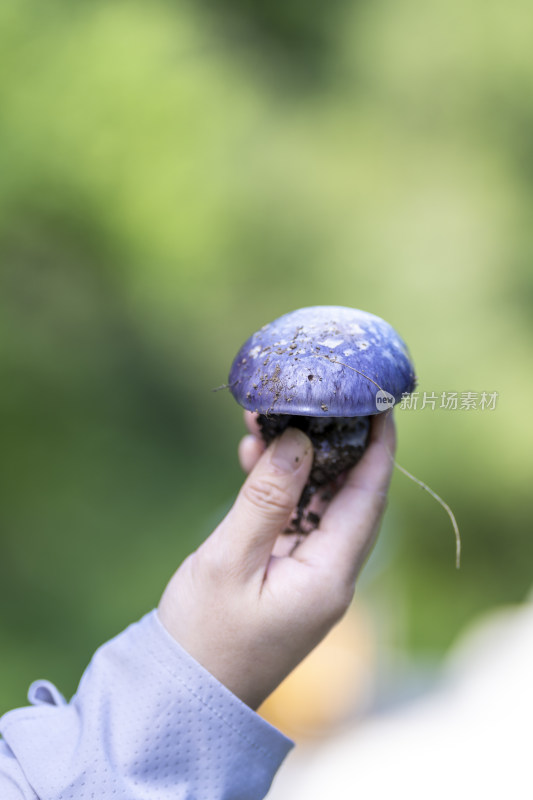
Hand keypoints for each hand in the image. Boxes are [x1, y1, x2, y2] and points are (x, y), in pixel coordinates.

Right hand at [158, 410, 395, 709]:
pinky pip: (294, 520)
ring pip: (318, 504)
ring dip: (299, 463)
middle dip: (330, 444)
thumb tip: (299, 441)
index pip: (369, 498)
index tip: (378, 402)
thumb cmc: (204, 636)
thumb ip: (266, 499)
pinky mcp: (287, 576)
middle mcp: (331, 574)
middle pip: (347, 495)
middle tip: (309, 398)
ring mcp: (310, 576)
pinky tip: (256, 459)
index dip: (378, 447)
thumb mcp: (229, 561)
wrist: (183, 694)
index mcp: (330, 575)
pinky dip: (280, 489)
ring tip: (269, 420)